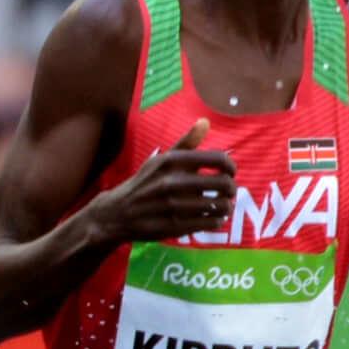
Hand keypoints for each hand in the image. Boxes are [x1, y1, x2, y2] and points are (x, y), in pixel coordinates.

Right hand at [98, 120, 237, 243]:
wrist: (116, 213)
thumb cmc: (145, 183)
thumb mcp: (160, 160)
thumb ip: (186, 142)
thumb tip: (205, 121)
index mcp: (171, 161)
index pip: (218, 159)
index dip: (231, 167)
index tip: (230, 172)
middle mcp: (171, 182)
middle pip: (223, 184)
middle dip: (232, 189)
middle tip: (228, 192)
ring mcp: (172, 206)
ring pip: (219, 206)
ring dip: (226, 207)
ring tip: (223, 206)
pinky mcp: (174, 227)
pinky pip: (210, 223)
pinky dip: (217, 221)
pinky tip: (213, 218)